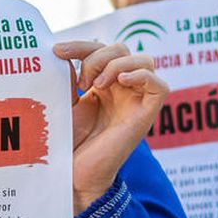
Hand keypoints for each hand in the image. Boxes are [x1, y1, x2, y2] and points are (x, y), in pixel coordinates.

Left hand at [53, 40, 168, 214]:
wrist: (73, 173)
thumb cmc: (67, 143)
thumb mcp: (65, 101)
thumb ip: (70, 75)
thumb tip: (67, 52)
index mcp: (103, 84)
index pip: (100, 49)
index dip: (80, 45)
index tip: (57, 51)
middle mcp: (122, 89)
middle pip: (122, 49)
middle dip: (97, 56)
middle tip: (80, 82)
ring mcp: (136, 101)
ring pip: (143, 60)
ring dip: (116, 64)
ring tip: (96, 86)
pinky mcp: (146, 115)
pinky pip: (160, 85)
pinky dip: (142, 75)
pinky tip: (121, 82)